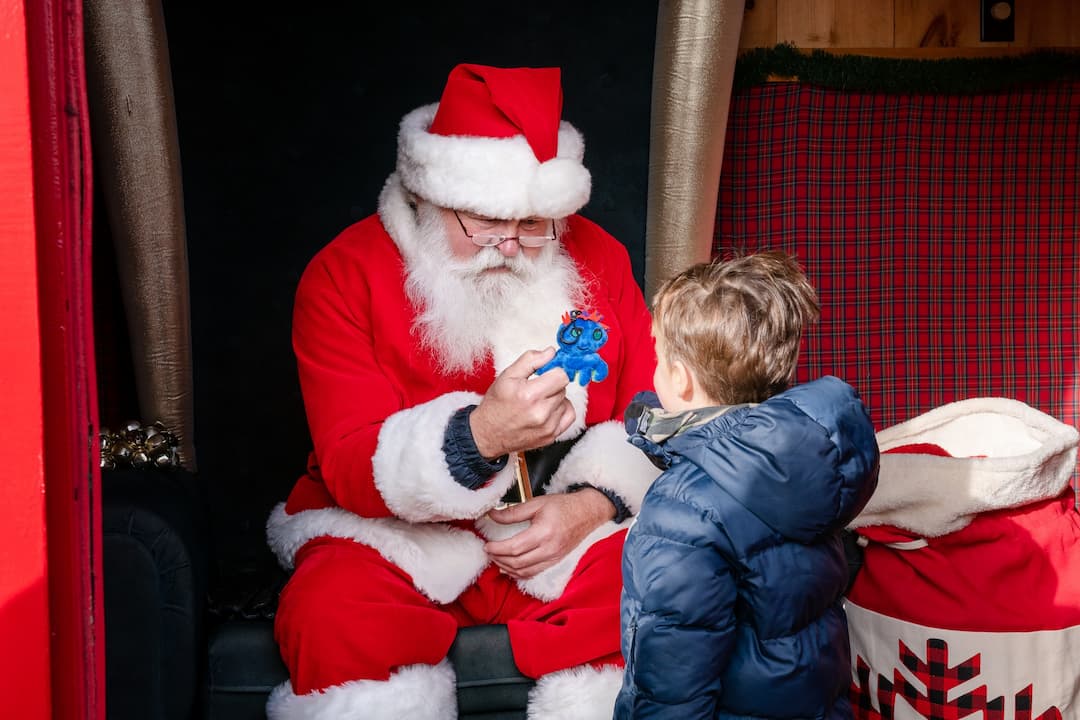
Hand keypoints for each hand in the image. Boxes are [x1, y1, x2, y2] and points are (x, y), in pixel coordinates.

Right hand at [470, 348, 574, 458]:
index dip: (554, 371)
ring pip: (565, 401)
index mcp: (529, 395)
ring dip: (555, 398)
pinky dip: (561, 410)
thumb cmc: (496, 405)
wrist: (488, 434)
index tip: (547, 372)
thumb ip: (530, 360)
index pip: (561, 376)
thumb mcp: (507, 376)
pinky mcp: (551, 436)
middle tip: (535, 388)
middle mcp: (540, 413)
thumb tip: (550, 352)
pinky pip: (569, 416)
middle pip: (563, 388)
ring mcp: (547, 427)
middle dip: (551, 385)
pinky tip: (548, 410)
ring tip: (537, 401)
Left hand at [483, 489, 614, 578]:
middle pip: (517, 562)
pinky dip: (519, 573)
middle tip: (488, 552)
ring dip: (507, 568)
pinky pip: (534, 573)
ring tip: (496, 559)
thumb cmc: (564, 506)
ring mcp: (553, 558)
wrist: (587, 512)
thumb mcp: (537, 503)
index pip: (514, 548)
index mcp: (543, 533)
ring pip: (524, 571)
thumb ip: (513, 512)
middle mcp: (549, 549)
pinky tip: (510, 568)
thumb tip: (493, 515)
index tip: (487, 545)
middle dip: (499, 559)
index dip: (497, 549)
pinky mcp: (556, 561)